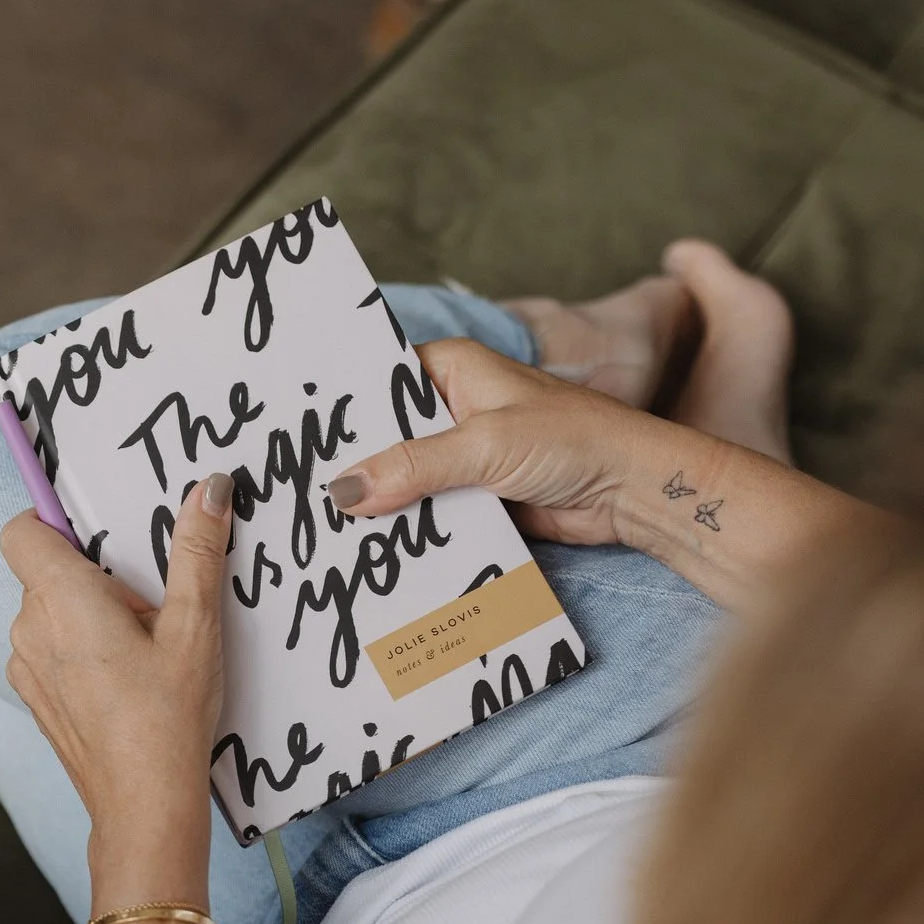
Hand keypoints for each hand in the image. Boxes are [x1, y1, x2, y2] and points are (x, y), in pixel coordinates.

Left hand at [2, 470, 233, 903]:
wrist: (144, 804)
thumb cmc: (167, 717)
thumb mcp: (194, 626)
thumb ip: (197, 551)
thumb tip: (210, 489)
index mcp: (60, 598)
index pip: (22, 529)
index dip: (54, 521)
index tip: (101, 536)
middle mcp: (30, 628)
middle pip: (44, 570)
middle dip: (93, 574)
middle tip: (146, 602)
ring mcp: (26, 667)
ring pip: (48, 612)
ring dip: (87, 615)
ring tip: (142, 646)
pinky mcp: (36, 697)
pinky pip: (50, 651)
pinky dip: (80, 651)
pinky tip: (126, 678)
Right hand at [330, 338, 880, 609]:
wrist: (633, 492)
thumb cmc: (575, 441)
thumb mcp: (484, 446)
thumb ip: (413, 465)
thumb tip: (344, 489)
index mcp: (453, 369)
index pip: (377, 383)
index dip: (338, 411)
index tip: (289, 438)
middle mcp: (454, 409)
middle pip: (385, 438)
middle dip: (352, 467)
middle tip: (292, 495)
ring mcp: (464, 458)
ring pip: (404, 482)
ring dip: (379, 508)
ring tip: (318, 532)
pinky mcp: (477, 501)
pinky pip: (430, 517)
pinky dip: (409, 534)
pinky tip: (369, 554)